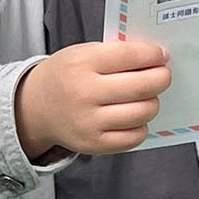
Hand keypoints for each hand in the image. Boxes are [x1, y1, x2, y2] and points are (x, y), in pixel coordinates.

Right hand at [15, 40, 171, 158]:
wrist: (36, 108)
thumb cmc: (65, 76)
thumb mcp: (81, 54)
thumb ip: (115, 54)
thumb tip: (155, 58)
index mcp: (81, 64)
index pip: (130, 56)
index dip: (153, 55)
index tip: (161, 56)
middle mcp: (84, 93)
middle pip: (142, 86)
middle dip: (161, 78)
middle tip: (162, 76)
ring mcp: (88, 122)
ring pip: (142, 112)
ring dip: (152, 102)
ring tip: (145, 97)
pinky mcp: (93, 144)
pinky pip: (134, 137)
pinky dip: (141, 125)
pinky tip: (133, 116)